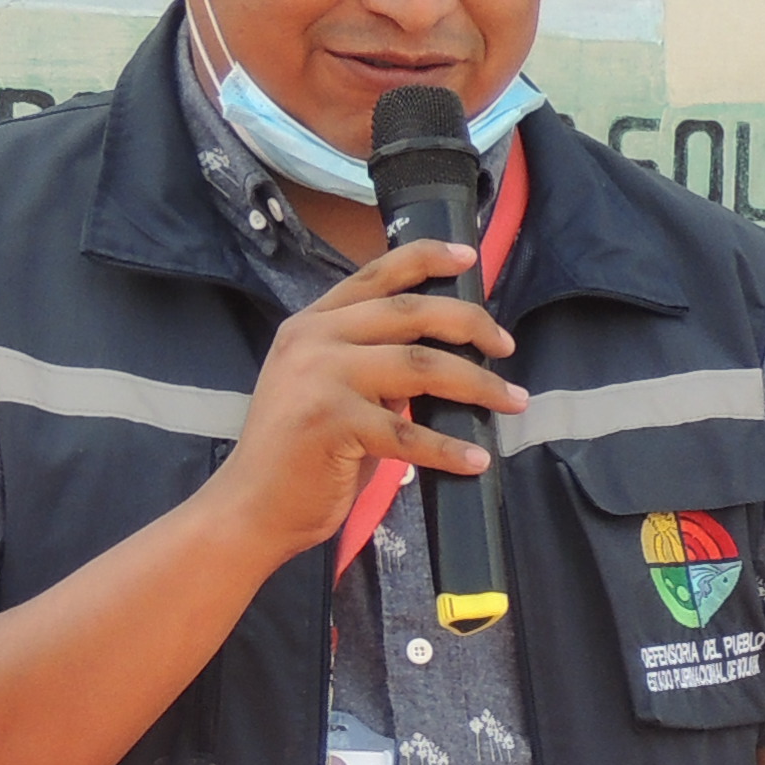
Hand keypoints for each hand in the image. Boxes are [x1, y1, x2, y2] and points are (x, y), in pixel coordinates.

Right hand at [199, 239, 522, 561]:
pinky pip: (408, 433)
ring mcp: (318, 378)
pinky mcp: (330, 423)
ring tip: (512, 401)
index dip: (427, 258)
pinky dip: (449, 449)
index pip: (376, 274)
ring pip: (420, 365)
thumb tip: (442, 356)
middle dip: (470, 325)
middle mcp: (313, 338)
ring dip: (478, 384)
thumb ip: (375, 363)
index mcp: (313, 323)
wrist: (252, 505)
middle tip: (506, 348)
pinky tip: (477, 460)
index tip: (470, 259)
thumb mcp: (332, 388)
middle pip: (410, 312)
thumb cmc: (301, 453)